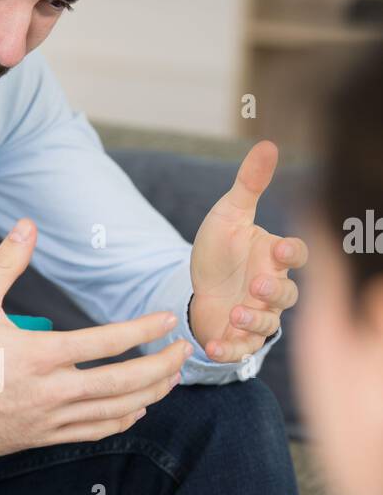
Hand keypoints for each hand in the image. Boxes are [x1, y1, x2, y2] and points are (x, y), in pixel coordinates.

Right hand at [0, 218, 191, 476]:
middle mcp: (52, 391)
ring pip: (116, 411)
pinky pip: (94, 432)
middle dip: (162, 366)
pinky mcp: (44, 437)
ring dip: (151, 394)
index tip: (167, 320)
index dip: (144, 329)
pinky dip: (122, 420)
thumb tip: (26, 225)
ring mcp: (50, 418)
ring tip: (171, 379)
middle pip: (125, 382)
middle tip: (185, 351)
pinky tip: (137, 408)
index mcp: (41, 354)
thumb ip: (6, 264)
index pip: (108, 342)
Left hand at [189, 141, 307, 361]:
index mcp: (273, 257)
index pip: (296, 255)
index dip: (292, 254)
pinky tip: (211, 346)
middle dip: (275, 292)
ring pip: (269, 324)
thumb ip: (249, 184)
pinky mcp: (238, 338)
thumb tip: (268, 144)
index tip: (279, 248)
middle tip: (257, 285)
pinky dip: (229, 350)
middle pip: (288, 295)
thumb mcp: (229, 214)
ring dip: (254, 321)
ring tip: (234, 313)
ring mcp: (258, 315)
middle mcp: (271, 288)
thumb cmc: (220, 250)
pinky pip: (241, 349)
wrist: (197, 286)